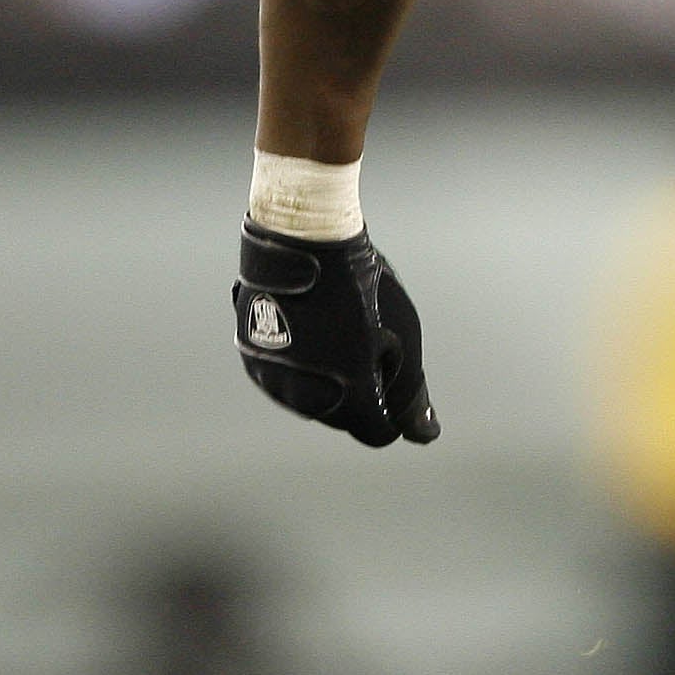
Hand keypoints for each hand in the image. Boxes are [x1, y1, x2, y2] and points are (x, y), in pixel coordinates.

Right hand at [232, 224, 437, 447]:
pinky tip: (310, 322)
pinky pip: (283, 374)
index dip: (392, 403)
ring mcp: (271, 379)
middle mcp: (302, 400)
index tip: (390, 365)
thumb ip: (412, 395)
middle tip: (365, 335)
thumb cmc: (362, 287)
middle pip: (343, 417)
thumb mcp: (402, 338)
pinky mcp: (250, 356)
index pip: (378, 432)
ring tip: (336, 324)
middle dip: (358, 389)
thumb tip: (424, 435)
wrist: (304, 239)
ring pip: (309, 397)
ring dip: (327, 377)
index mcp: (346, 400)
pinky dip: (300, 360)